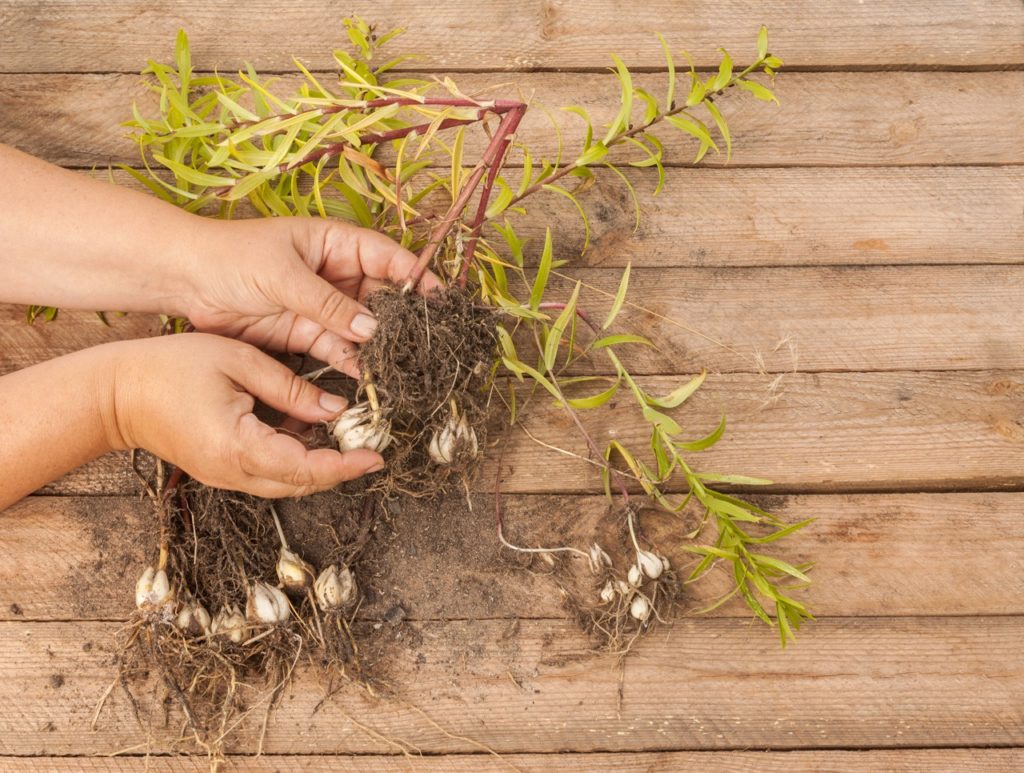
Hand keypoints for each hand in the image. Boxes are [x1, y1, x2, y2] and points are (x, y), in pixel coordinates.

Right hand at [106, 334, 381, 496]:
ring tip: (345, 435)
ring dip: (318, 464)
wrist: (114, 394)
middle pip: (302, 484)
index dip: (346, 465)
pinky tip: (306, 429)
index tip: (377, 456)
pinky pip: (269, 473)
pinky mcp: (221, 471)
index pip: (306, 468)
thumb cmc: (169, 368)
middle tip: (370, 444)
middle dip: (340, 468)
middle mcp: (234, 473)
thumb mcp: (238, 362)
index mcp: (239, 447)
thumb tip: (334, 408)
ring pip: (287, 482)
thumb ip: (289, 386)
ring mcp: (226, 477)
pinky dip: (295, 458)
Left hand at [184, 217, 442, 377]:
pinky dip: (351, 363)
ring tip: (400, 368)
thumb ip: (327, 303)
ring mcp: (321, 305)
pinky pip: (337, 348)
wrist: (185, 280)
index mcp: (334, 243)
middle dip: (401, 320)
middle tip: (425, 344)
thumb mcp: (283, 275)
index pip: (386, 257)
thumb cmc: (232, 257)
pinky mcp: (305, 333)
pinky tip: (367, 378)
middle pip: (380, 296)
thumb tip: (372, 328)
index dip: (415, 276)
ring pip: (361, 328)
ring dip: (378, 347)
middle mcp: (334, 274)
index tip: (440, 299)